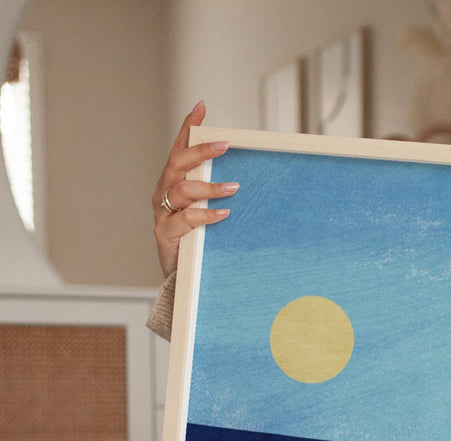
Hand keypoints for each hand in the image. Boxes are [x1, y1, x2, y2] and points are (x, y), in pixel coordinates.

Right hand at [152, 101, 237, 276]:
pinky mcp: (165, 234)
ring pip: (181, 190)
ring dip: (208, 186)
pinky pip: (185, 220)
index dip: (188, 127)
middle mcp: (163, 193)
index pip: (179, 149)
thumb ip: (214, 193)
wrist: (180, 278)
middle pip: (177, 164)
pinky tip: (223, 214)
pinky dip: (205, 215)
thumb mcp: (205, 211)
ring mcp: (162, 213)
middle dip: (199, 151)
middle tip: (224, 145)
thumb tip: (244, 178)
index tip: (201, 107)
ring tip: (233, 188)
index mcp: (172, 183)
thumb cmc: (195, 240)